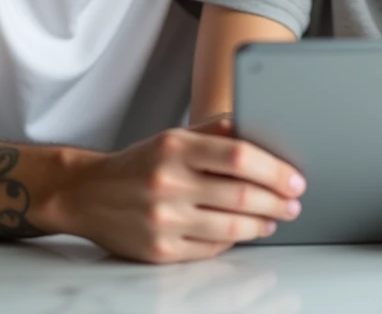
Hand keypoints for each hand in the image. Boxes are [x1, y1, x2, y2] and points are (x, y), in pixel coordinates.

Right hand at [67, 117, 305, 263]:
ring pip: (231, 227)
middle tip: (293, 202)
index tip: (295, 178)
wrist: (86, 194)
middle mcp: (168, 182)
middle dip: (277, 201)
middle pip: (240, 194)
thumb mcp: (173, 137)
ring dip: (262, 224)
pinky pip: (211, 248)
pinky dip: (234, 240)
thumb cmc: (139, 164)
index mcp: (174, 148)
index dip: (275, 170)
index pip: (239, 156)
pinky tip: (244, 231)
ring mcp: (163, 220)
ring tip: (274, 218)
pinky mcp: (160, 250)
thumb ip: (216, 131)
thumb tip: (262, 133)